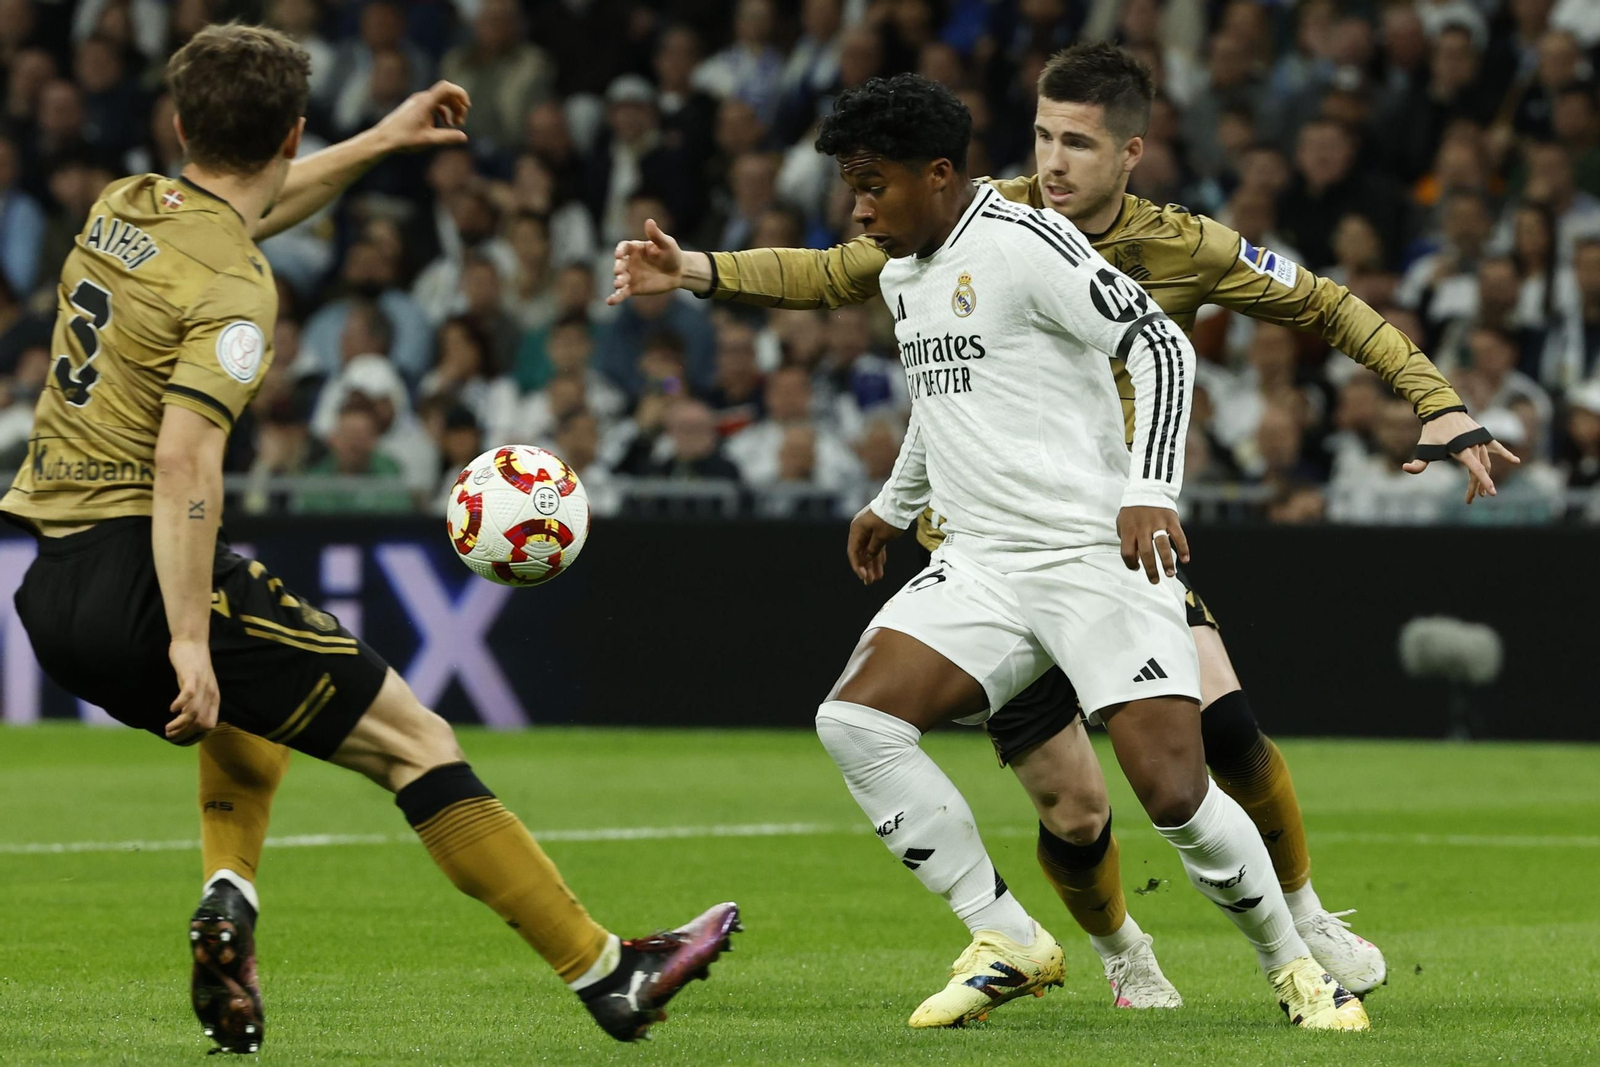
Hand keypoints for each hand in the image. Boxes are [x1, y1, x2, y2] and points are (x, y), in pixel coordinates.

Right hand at [166, 638, 219, 742]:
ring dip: (179, 723)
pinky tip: (171, 708)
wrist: (192, 641)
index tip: (180, 736)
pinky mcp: (192, 675)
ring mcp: (202, 685)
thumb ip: (196, 701)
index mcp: (213, 698)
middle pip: (200, 722)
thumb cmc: (193, 666)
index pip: (209, 724)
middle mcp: (210, 693)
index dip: (194, 733)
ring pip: (194, 712)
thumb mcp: (198, 687)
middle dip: (184, 732)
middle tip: (169, 734)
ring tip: (167, 728)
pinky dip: (180, 704)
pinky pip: (189, 694)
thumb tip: (187, 719)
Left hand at [371, 81, 470, 152]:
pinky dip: (443, 113)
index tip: (467, 108)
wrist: (383, 139)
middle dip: (458, 106)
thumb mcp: (429, 140)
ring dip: (452, 110)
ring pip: (441, 99)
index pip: (447, 87)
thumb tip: (464, 137)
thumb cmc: (404, 139)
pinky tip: (443, 125)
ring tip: (455, 125)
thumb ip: (448, 137)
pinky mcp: (416, 107)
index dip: (460, 93)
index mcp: (426, 103)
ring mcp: (418, 102)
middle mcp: (422, 98)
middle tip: (461, 123)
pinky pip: (434, 105)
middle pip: (447, 94)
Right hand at [608, 218, 688, 304]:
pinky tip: (609, 302)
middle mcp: (629, 261)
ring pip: (620, 278)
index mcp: (635, 248)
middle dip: (618, 267)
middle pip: (620, 264)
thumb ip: (656, 235)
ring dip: (618, 281)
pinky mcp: (633, 288)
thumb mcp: (666, 243)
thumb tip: (649, 221)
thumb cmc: (671, 254)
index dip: (620, 250)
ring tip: (618, 284)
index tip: (619, 254)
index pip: (624, 247)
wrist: (678, 272)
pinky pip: (622, 293)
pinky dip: (616, 297)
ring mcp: (630, 275)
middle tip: (618, 272)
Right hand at [847, 506, 902, 584]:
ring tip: (878, 577)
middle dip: (866, 568)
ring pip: (869, 549)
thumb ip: (872, 550)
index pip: (854, 552)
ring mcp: (869, 528)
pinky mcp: (877, 528)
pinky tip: (882, 565)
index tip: (864, 577)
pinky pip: (876, 544)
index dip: (858, 566)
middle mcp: (860, 529)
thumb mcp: (881, 537)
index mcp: (857, 529)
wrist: (901, 502)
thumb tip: (867, 559)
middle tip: (870, 582)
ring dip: (873, 563)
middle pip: (861, 552)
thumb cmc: (889, 519)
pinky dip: (878, 554)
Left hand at [1117, 506, 1189, 583]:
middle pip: (1146, 552)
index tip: (1136, 568)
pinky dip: (1183, 548)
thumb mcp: (1123, 523)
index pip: (1127, 552)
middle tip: (1155, 581)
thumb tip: (1135, 559)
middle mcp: (1142, 527)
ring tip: (1170, 574)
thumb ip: (1127, 540)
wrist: (1147, 489)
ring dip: (1167, 562)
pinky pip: (1178, 535)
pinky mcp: (1171, 519)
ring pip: (1162, 545)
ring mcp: (1157, 523)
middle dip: (1151, 569)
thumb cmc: (1133, 512)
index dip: (1130, 563)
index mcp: (1128, 529)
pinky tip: (1185, 559)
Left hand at [1402, 410, 1519, 503]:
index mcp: (1462, 450)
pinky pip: (1497, 447)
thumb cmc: (1432, 431)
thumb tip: (1405, 468)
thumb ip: (1417, 463)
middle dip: (1477, 486)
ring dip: (1485, 477)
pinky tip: (1516, 461)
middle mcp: (1474, 445)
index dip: (1484, 482)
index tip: (1491, 492)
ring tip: (1481, 491)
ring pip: (1486, 462)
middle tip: (1472, 499)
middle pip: (1480, 470)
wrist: (1443, 410)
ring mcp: (1480, 440)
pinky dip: (1506, 454)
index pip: (1476, 469)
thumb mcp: (1424, 448)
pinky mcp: (1484, 436)